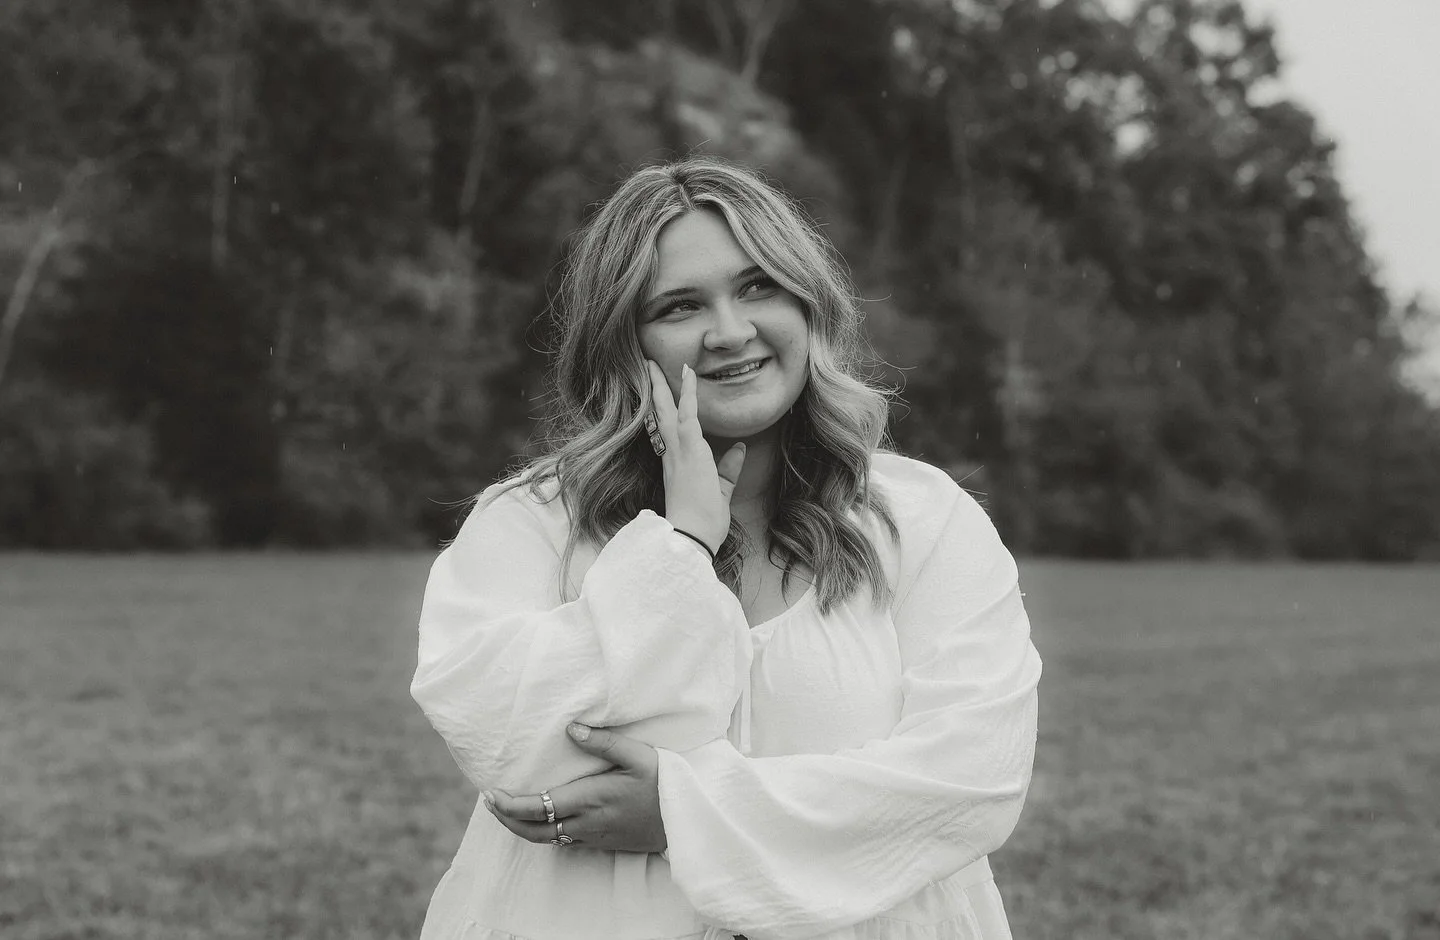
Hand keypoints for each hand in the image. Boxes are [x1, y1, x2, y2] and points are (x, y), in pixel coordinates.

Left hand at [485, 723, 666, 852]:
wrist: (687, 822)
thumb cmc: (665, 784)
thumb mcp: (639, 755)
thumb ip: (604, 742)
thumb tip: (571, 729)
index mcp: (590, 799)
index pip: (536, 809)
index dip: (508, 805)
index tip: (491, 793)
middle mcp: (586, 822)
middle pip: (533, 832)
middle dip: (506, 820)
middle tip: (490, 803)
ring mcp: (593, 836)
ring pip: (547, 840)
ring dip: (523, 828)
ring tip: (509, 809)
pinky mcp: (603, 842)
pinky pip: (564, 842)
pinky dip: (545, 832)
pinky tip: (543, 818)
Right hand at [647, 359, 746, 551]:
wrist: (693, 536)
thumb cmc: (703, 521)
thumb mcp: (721, 490)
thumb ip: (728, 468)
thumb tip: (738, 448)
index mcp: (677, 464)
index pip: (667, 430)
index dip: (663, 409)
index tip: (659, 391)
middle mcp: (672, 454)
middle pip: (660, 415)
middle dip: (655, 390)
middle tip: (648, 366)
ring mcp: (678, 451)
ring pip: (667, 410)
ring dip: (663, 385)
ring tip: (655, 363)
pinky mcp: (689, 450)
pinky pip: (687, 415)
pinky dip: (688, 394)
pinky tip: (687, 375)